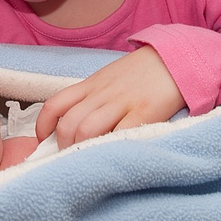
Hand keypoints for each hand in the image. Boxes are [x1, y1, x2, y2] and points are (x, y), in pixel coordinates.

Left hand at [35, 46, 185, 148]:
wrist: (176, 57)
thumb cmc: (142, 73)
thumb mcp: (109, 79)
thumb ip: (92, 98)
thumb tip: (73, 125)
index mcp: (90, 85)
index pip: (55, 105)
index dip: (43, 126)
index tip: (44, 141)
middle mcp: (101, 94)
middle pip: (69, 124)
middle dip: (64, 147)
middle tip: (70, 160)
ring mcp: (122, 103)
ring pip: (88, 131)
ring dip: (83, 151)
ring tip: (88, 162)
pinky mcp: (144, 112)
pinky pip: (120, 134)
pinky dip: (111, 148)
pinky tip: (112, 157)